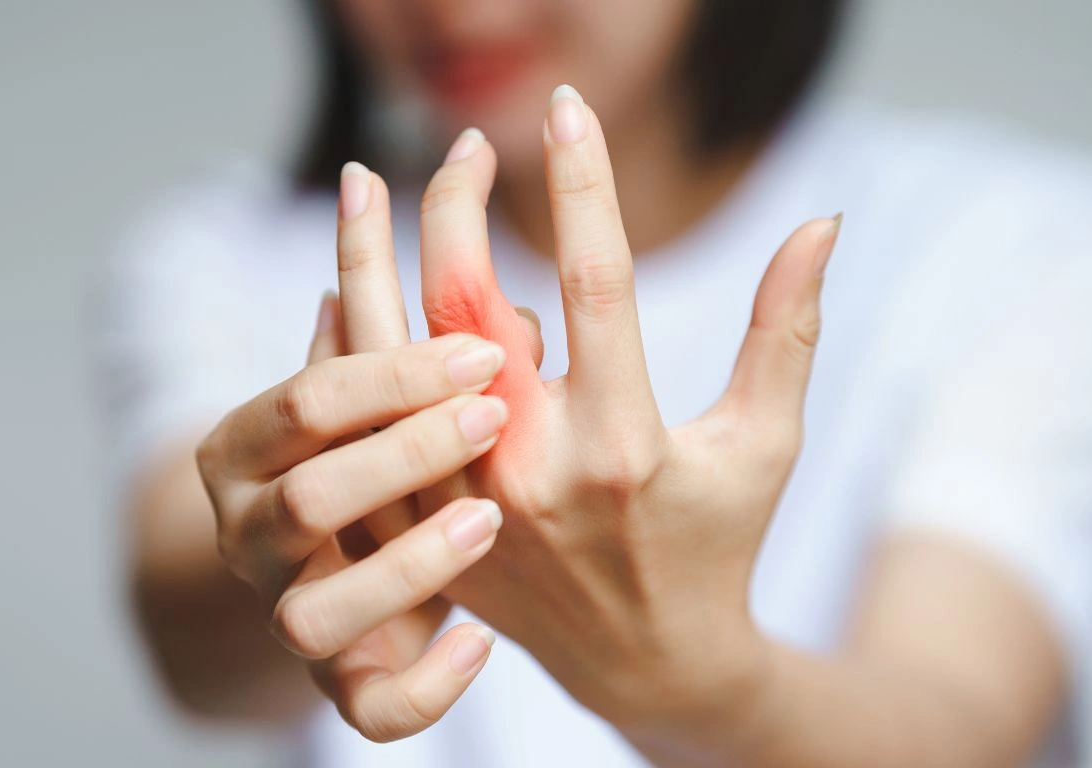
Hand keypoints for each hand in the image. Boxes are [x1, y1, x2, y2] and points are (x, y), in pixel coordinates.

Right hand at [196, 289, 519, 740]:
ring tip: (488, 523)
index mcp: (241, 449)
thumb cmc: (363, 455)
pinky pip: (371, 711)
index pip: (306, 404)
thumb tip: (388, 213)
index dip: (395, 376)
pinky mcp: (338, 683)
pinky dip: (425, 685)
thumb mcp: (362, 392)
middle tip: (494, 416)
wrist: (339, 566)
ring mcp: (285, 615)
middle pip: (310, 499)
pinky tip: (481, 641)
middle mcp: (246, 535)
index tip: (484, 351)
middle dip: (406, 453)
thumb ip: (373, 322)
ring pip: (315, 614)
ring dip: (406, 565)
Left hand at [340, 86, 841, 738]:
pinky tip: (343, 283)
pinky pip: (361, 421)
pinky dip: (345, 346)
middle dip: (454, 207)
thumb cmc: (717, 545)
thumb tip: (822, 219)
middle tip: (463, 142)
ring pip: (386, 360)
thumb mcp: (764, 444)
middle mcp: (530, 472)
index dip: (582, 184)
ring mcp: (461, 503)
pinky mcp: (421, 528)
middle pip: (465, 309)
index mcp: (622, 446)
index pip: (597, 283)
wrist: (649, 666)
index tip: (570, 112)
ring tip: (359, 182)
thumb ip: (787, 330)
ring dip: (364, 259)